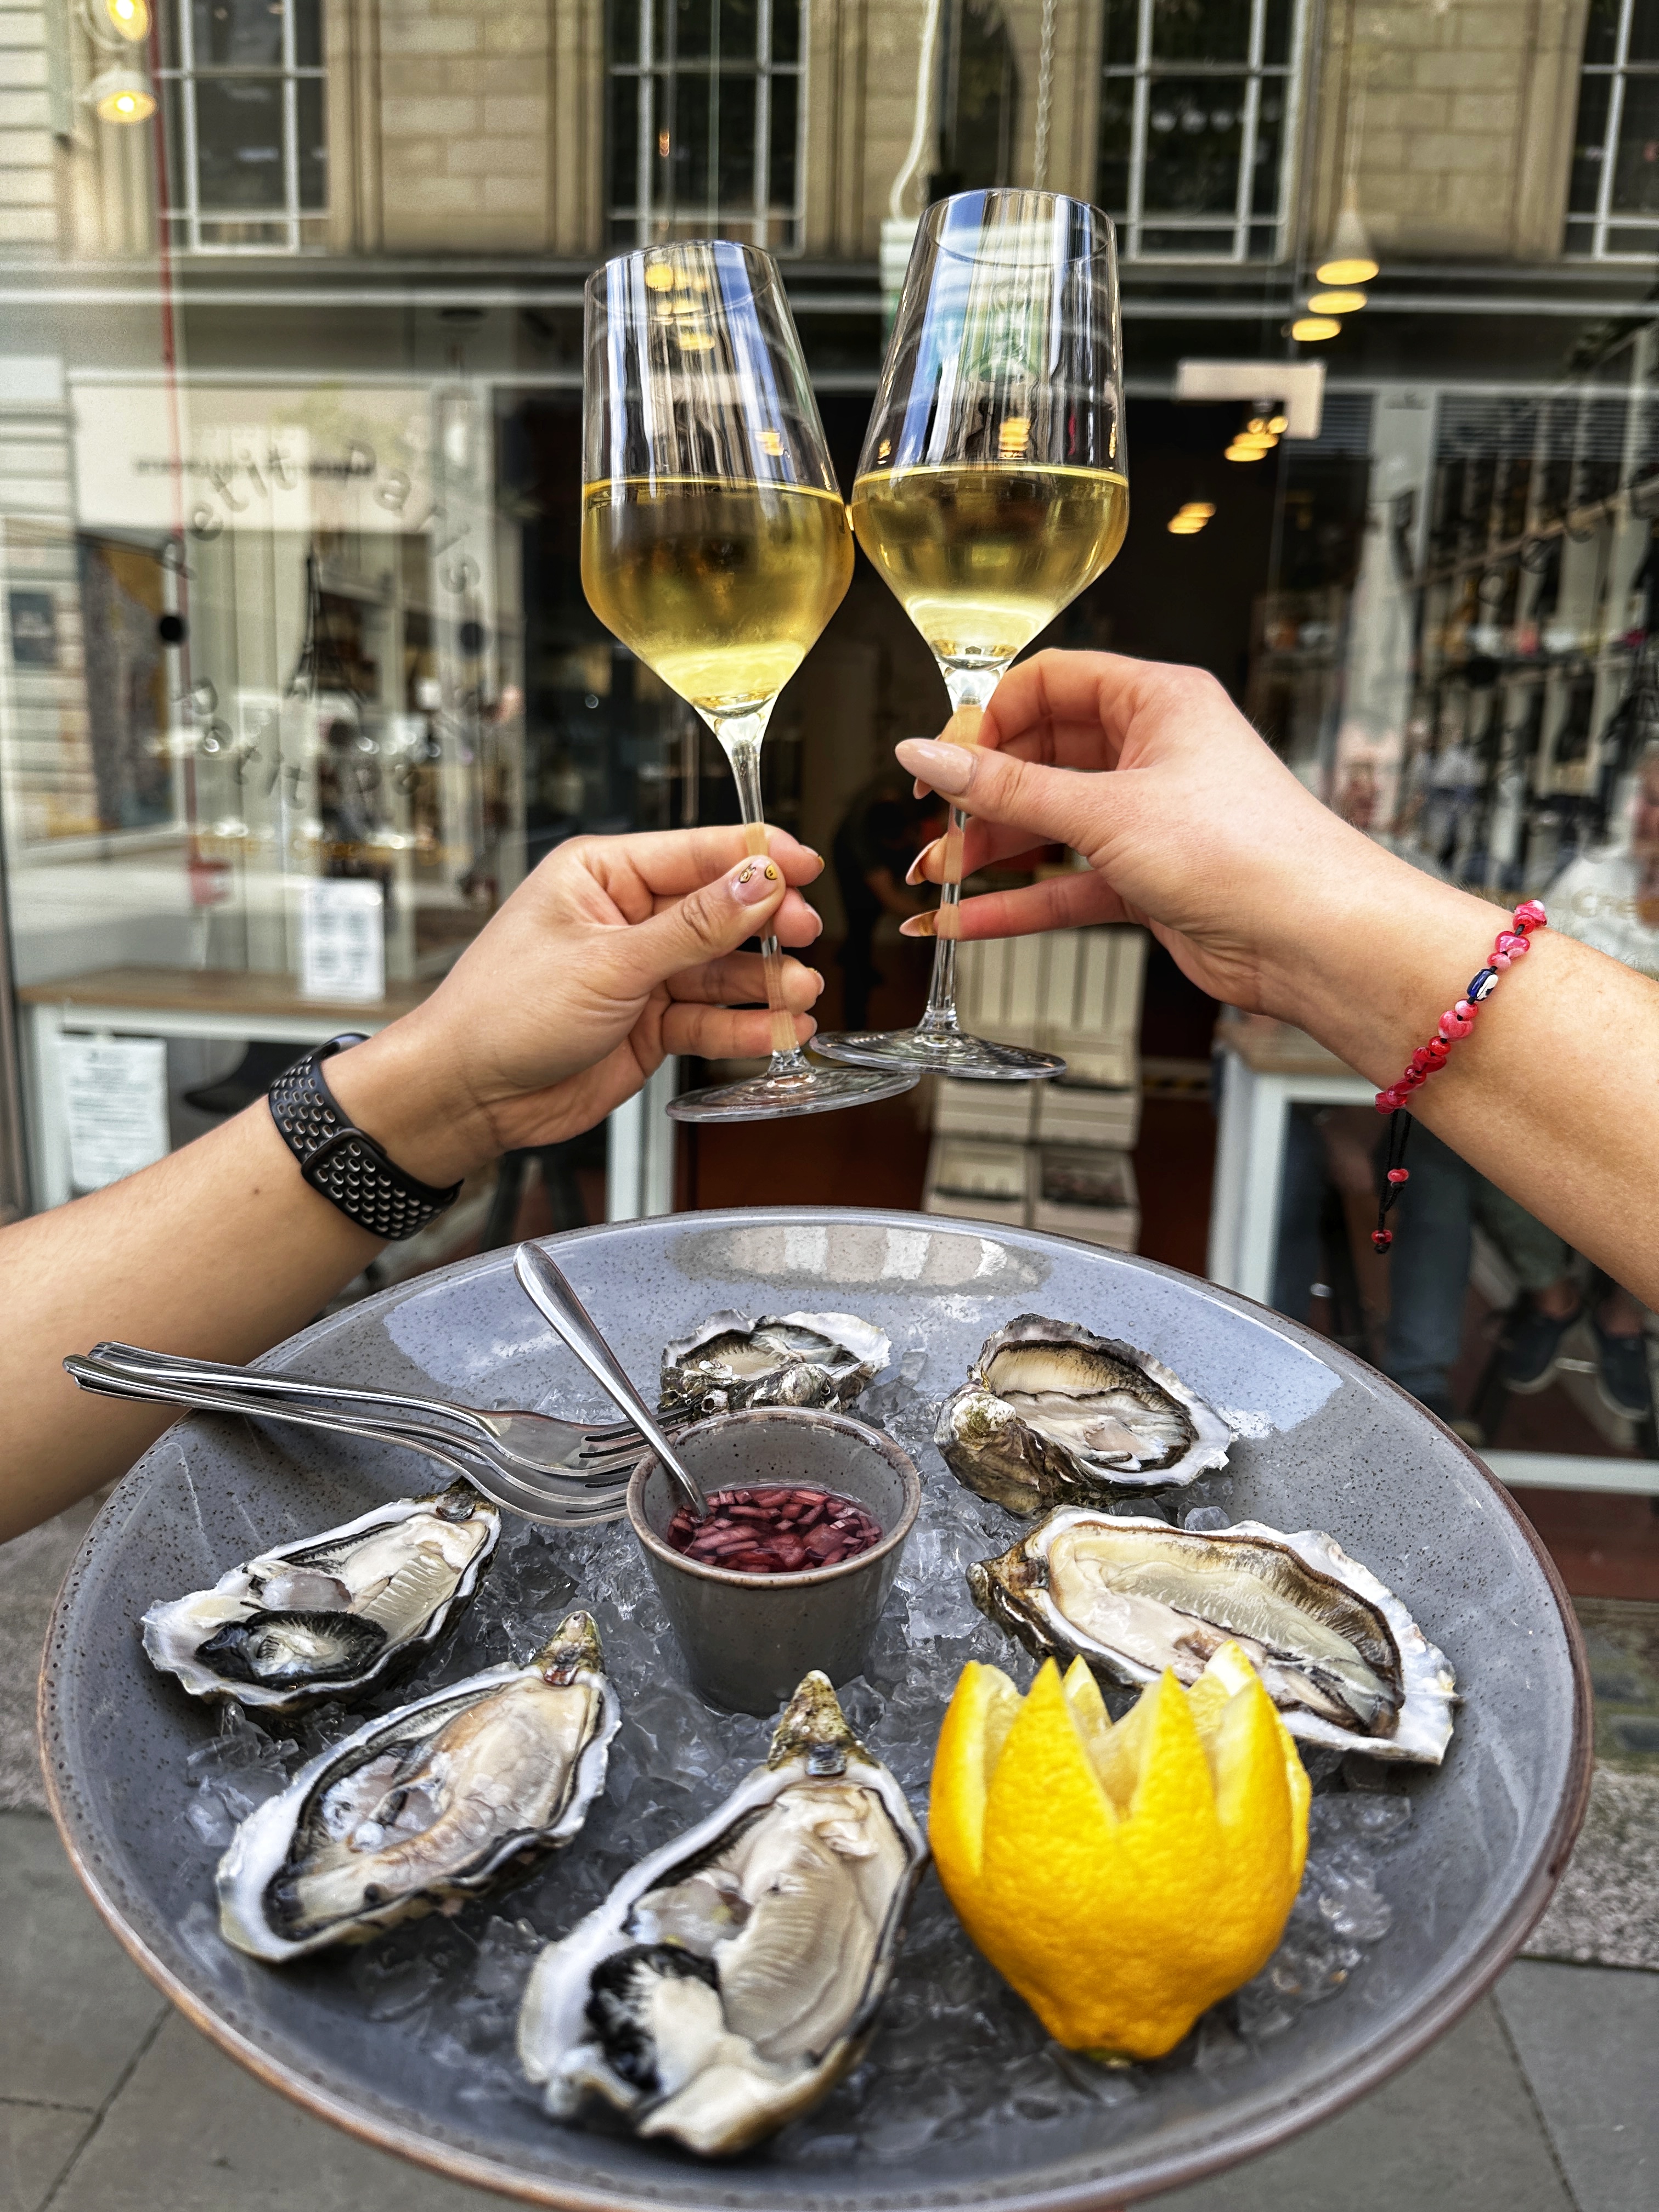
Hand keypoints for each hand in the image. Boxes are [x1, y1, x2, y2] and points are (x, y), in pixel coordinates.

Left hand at [328, 827, 824, 1181]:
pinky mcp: (649, 1025)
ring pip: (721, 970)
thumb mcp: (608, 962)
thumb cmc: (503, 1012)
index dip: (755, 857)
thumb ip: (693, 926)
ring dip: (765, 982)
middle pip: (720, 909)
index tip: (806, 866)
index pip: (696, 851)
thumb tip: (758, 882)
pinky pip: (709, 1019)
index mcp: (604, 875)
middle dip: (767, 923)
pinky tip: (779, 1030)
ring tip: (801, 992)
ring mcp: (640, 973)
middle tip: (806, 933)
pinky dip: (744, 1027)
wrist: (467, 1095)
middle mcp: (627, 918)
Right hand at [896, 650, 1388, 1017]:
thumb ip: (1008, 787)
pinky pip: (1063, 884)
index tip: (942, 758)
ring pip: (1047, 826)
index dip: (988, 718)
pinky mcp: (1146, 880)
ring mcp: (1148, 819)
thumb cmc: (1248, 852)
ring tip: (932, 879)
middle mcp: (1153, 753)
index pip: (1049, 684)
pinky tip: (965, 922)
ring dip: (988, 853)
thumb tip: (929, 755)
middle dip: (978, 796)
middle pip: (1040, 759)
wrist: (1316, 938)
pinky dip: (1017, 903)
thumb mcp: (1107, 810)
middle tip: (931, 825)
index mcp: (1157, 702)